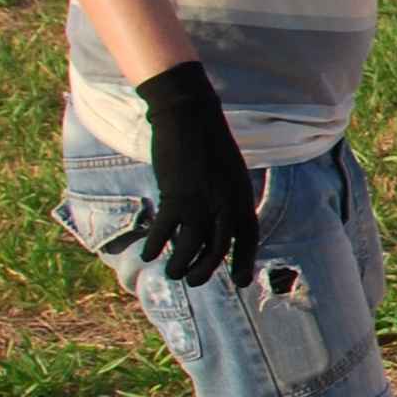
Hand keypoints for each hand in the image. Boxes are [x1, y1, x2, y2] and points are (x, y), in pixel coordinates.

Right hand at [114, 60, 258, 286]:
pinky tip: (149, 255)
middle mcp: (226, 202)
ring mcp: (202, 200)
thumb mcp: (229, 171)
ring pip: (192, 246)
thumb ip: (226, 197)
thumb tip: (216, 222)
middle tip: (194, 280)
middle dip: (207, 270)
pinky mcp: (177, 195)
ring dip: (180, 264)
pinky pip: (165, 230)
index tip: (240, 281)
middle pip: (219, 248)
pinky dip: (156, 245)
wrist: (190, 115)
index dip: (245, 262)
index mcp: (242, 196)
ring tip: (172, 273)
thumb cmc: (208, 141)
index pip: (248, 238)